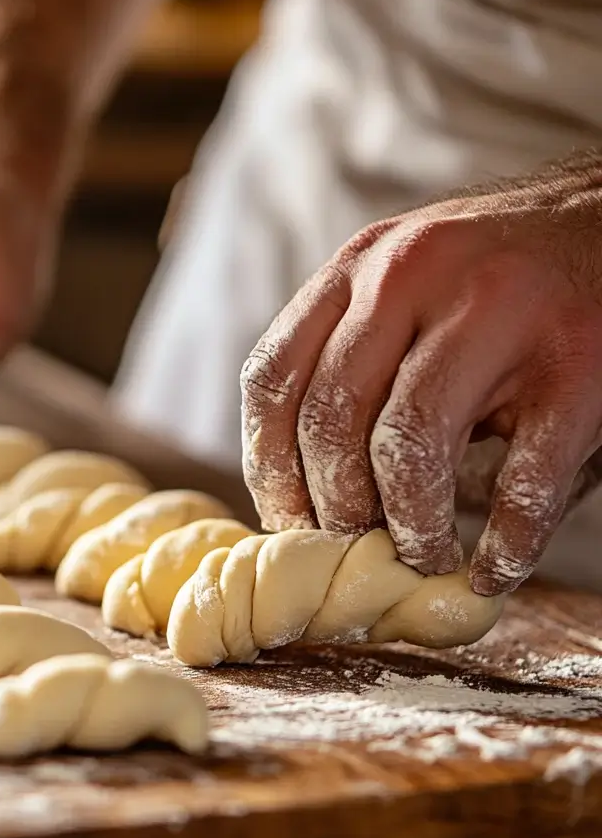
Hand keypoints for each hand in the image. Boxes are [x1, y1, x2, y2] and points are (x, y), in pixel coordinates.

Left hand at [241, 158, 601, 594]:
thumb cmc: (490, 287)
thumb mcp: (401, 293)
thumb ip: (348, 365)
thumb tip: (301, 500)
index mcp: (358, 268)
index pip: (272, 380)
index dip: (268, 469)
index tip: (288, 525)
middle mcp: (414, 276)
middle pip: (332, 420)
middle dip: (336, 508)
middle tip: (355, 550)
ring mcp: (501, 313)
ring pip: (410, 446)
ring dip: (410, 527)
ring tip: (419, 558)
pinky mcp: (581, 363)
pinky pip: (522, 480)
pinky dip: (505, 543)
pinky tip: (491, 570)